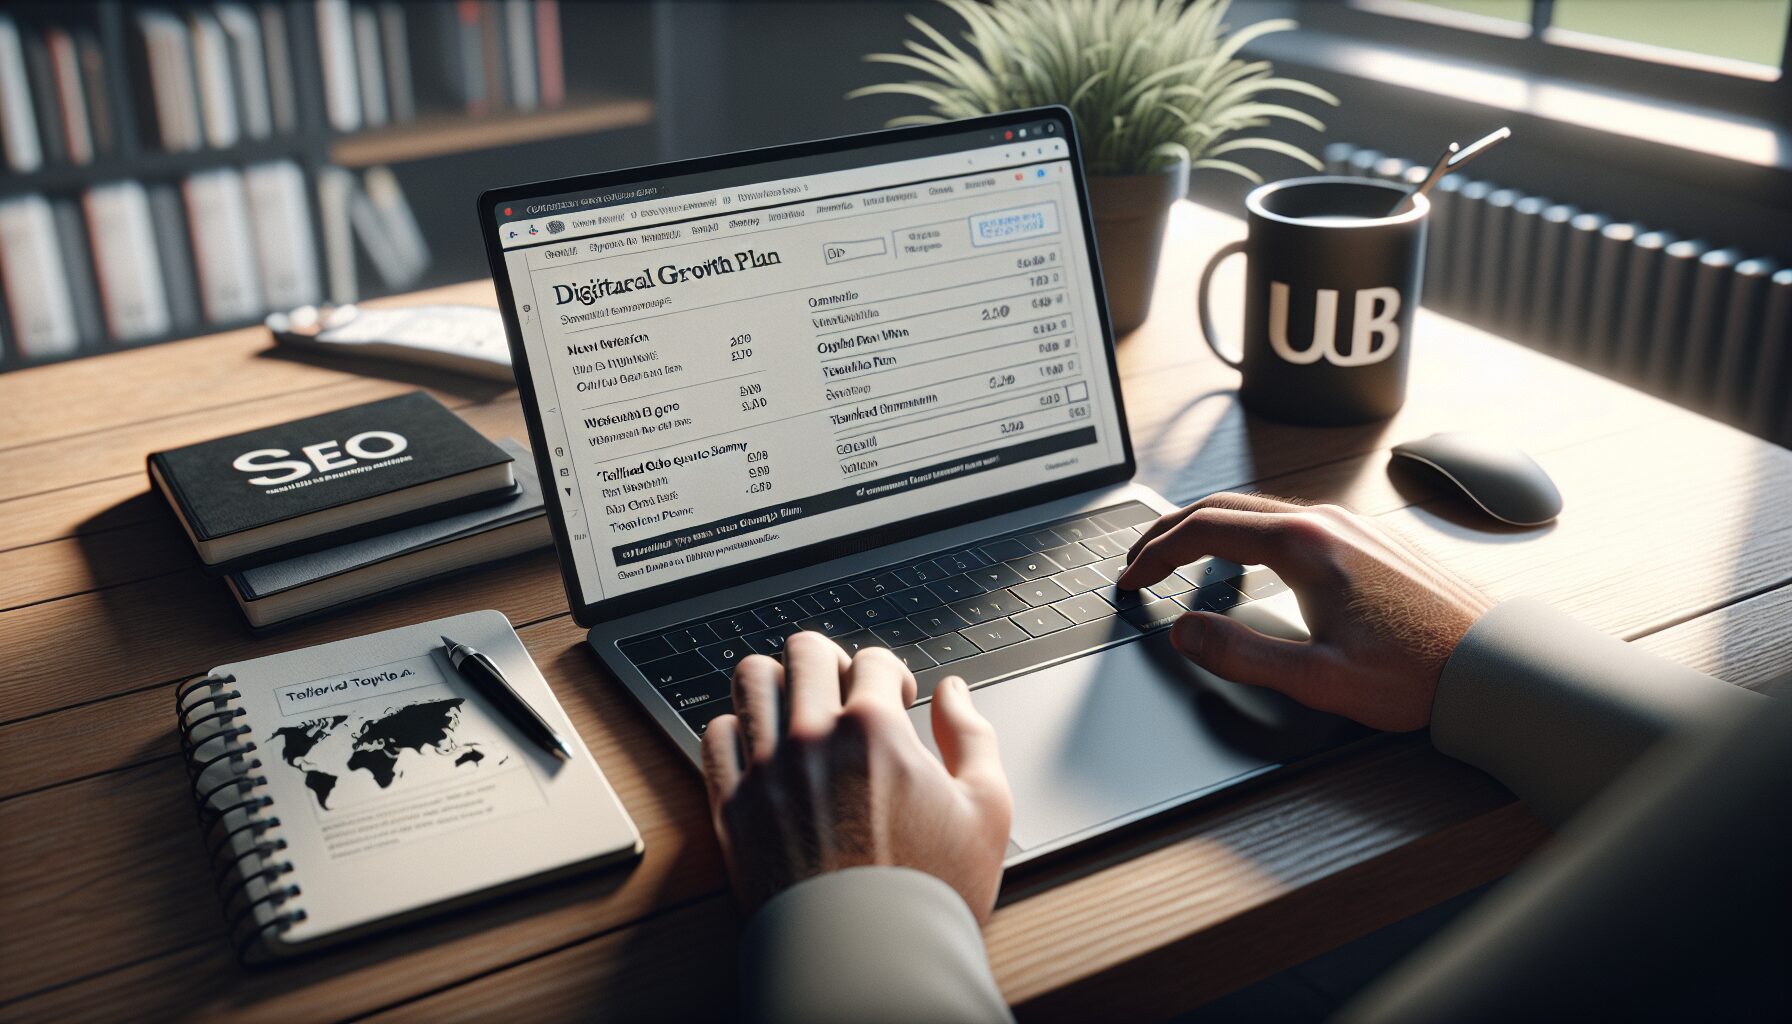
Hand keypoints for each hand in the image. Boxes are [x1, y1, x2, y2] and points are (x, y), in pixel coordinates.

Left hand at [700, 632, 1012, 920]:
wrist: (868, 960)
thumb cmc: (931, 893)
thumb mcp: (987, 809)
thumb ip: (973, 737)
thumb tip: (954, 693)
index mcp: (875, 728)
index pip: (873, 659)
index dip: (892, 675)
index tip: (896, 700)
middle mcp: (813, 737)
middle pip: (805, 650)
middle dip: (831, 661)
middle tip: (842, 691)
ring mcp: (765, 769)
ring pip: (751, 679)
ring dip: (777, 682)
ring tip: (795, 707)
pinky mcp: (732, 806)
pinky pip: (716, 736)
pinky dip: (738, 729)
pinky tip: (761, 748)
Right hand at [1118, 493, 1492, 730]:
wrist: (1494, 664)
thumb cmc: (1417, 673)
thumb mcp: (1318, 678)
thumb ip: (1241, 654)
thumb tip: (1184, 631)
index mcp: (1304, 546)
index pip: (1203, 530)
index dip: (1154, 554)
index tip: (1130, 579)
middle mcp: (1326, 522)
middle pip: (1224, 507)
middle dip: (1170, 532)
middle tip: (1138, 562)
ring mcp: (1351, 525)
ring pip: (1257, 509)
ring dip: (1208, 528)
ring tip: (1180, 560)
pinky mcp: (1369, 539)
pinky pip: (1289, 520)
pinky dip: (1246, 532)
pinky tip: (1248, 564)